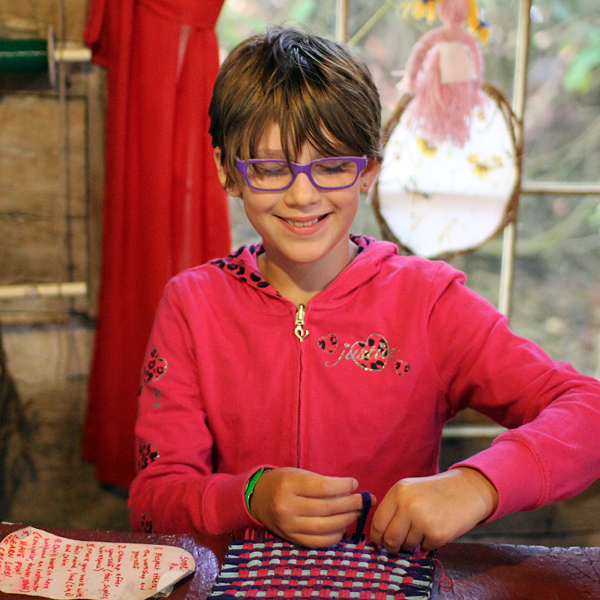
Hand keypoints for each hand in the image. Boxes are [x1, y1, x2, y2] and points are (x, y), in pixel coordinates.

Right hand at [250, 467, 373, 547]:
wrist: (257, 498)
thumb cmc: (283, 481)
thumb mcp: (299, 474)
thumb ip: (323, 482)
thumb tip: (353, 490)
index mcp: (289, 484)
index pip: (323, 487)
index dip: (343, 486)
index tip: (355, 484)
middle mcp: (287, 506)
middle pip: (327, 508)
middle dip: (351, 504)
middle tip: (364, 500)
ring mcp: (289, 526)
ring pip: (326, 527)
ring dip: (347, 520)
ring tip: (357, 512)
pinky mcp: (291, 539)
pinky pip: (319, 541)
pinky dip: (335, 535)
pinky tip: (343, 526)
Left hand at [370, 467, 498, 552]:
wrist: (466, 491)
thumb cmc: (434, 493)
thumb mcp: (409, 491)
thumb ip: (393, 509)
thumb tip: (378, 536)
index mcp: (398, 492)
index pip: (377, 523)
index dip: (377, 537)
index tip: (380, 541)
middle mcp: (408, 505)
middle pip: (389, 539)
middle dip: (392, 546)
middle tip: (398, 545)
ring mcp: (422, 520)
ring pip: (406, 545)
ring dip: (412, 542)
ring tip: (423, 527)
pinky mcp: (437, 534)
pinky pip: (424, 548)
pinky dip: (428, 543)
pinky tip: (436, 528)